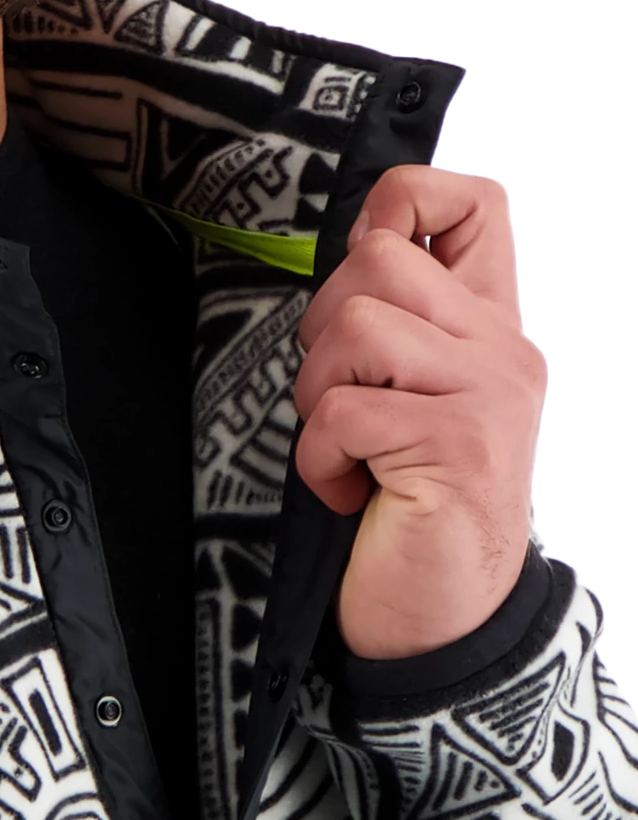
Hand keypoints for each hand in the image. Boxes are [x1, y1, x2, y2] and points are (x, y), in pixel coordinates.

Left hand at [293, 164, 548, 659]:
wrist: (443, 619)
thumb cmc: (406, 506)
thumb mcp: (407, 399)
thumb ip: (396, 325)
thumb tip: (351, 243)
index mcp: (487, 328)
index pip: (472, 201)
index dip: (400, 201)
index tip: (361, 268)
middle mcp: (501, 350)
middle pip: (380, 257)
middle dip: (323, 330)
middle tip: (340, 401)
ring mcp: (487, 395)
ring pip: (357, 323)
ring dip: (318, 396)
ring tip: (346, 450)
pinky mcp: (458, 446)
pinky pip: (345, 410)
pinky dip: (320, 458)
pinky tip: (351, 492)